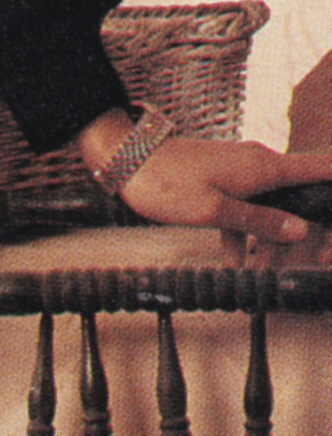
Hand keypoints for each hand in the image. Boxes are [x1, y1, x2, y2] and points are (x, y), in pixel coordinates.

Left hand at [80, 109, 331, 242]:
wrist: (124, 157)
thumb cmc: (165, 181)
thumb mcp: (214, 209)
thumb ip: (259, 220)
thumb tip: (302, 229)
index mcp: (263, 166)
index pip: (320, 168)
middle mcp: (258, 164)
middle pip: (301, 197)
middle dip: (310, 231)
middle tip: (319, 260)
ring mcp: (240, 172)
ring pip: (271, 210)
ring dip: (271, 244)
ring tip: (266, 279)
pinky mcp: (222, 181)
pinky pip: (244, 211)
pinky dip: (243, 236)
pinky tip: (234, 267)